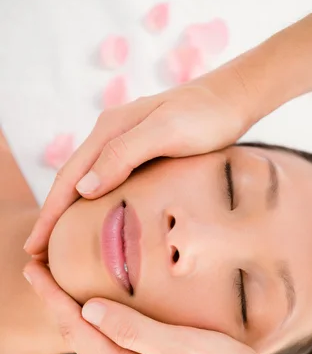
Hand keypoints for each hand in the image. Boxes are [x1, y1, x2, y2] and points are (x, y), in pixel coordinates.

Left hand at [24, 260, 289, 353]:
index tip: (34, 267)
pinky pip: (116, 340)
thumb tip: (89, 309)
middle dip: (56, 302)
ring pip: (96, 338)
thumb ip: (137, 332)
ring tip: (62, 282)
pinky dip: (101, 317)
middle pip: (80, 336)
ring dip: (75, 309)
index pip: (79, 331)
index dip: (53, 298)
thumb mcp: (185, 350)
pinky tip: (104, 304)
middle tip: (41, 267)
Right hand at [25, 64, 256, 257]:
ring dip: (70, 212)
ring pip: (88, 182)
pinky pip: (109, 181)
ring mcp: (126, 143)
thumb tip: (82, 189)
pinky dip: (95, 204)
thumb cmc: (205, 117)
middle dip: (53, 217)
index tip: (35, 247)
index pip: (69, 178)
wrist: (233, 98)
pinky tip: (98, 220)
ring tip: (61, 243)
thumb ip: (123, 155)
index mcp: (109, 131)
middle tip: (40, 255)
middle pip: (72, 181)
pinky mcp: (142, 152)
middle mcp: (111, 135)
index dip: (50, 214)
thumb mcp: (165, 132)